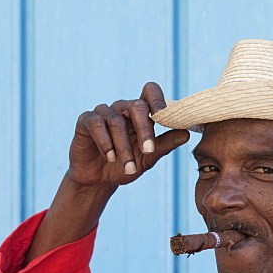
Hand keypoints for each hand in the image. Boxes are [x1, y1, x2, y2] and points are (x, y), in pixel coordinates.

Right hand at [24, 82, 189, 261]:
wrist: (98, 180)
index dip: (158, 100)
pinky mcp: (86, 120)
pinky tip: (110, 157)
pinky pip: (96, 124)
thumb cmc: (126, 165)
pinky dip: (105, 142)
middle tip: (149, 151)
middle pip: (136, 106)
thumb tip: (186, 134)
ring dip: (123, 147)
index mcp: (140, 113)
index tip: (164, 116)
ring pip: (116, 121)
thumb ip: (165, 144)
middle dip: (144, 130)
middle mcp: (122, 108)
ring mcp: (104, 113)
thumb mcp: (148, 158)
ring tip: (128, 168)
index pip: (150, 92)